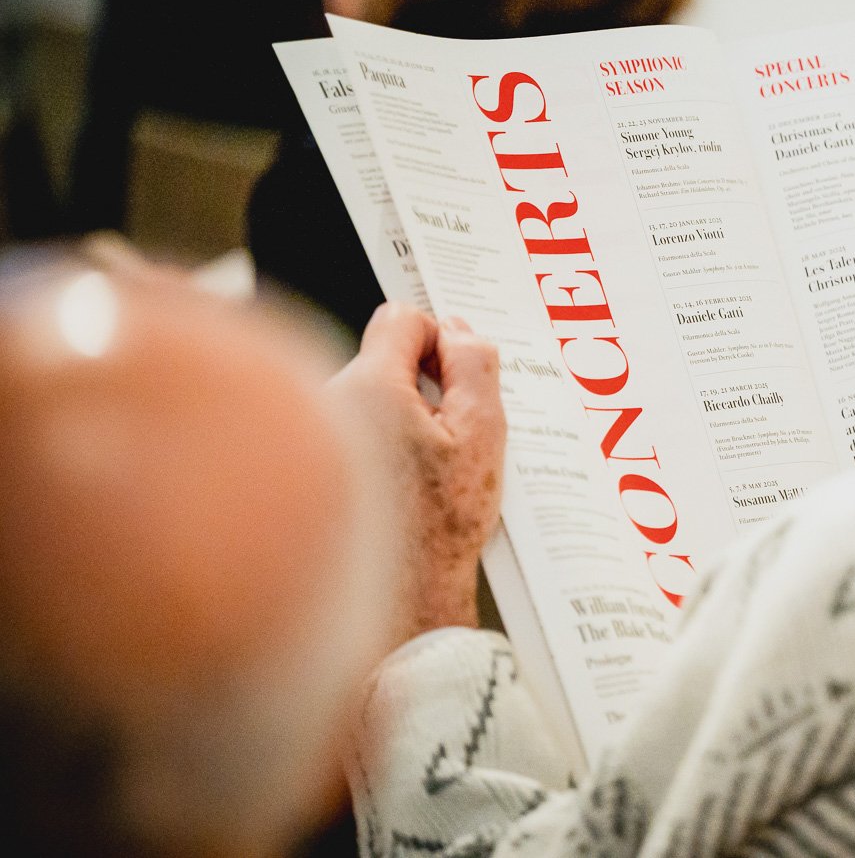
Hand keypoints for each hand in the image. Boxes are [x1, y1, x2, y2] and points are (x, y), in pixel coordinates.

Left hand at [326, 303, 504, 641]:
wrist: (397, 603)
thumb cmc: (436, 530)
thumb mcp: (481, 437)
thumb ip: (475, 367)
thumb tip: (460, 331)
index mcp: (371, 388)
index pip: (402, 320)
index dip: (439, 342)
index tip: (454, 380)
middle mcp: (328, 404)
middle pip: (381, 364)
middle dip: (417, 390)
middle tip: (447, 440)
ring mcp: (313, 436)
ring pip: (364, 403)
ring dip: (395, 426)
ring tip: (422, 477)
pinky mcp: (305, 466)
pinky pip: (347, 436)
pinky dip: (374, 454)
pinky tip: (397, 493)